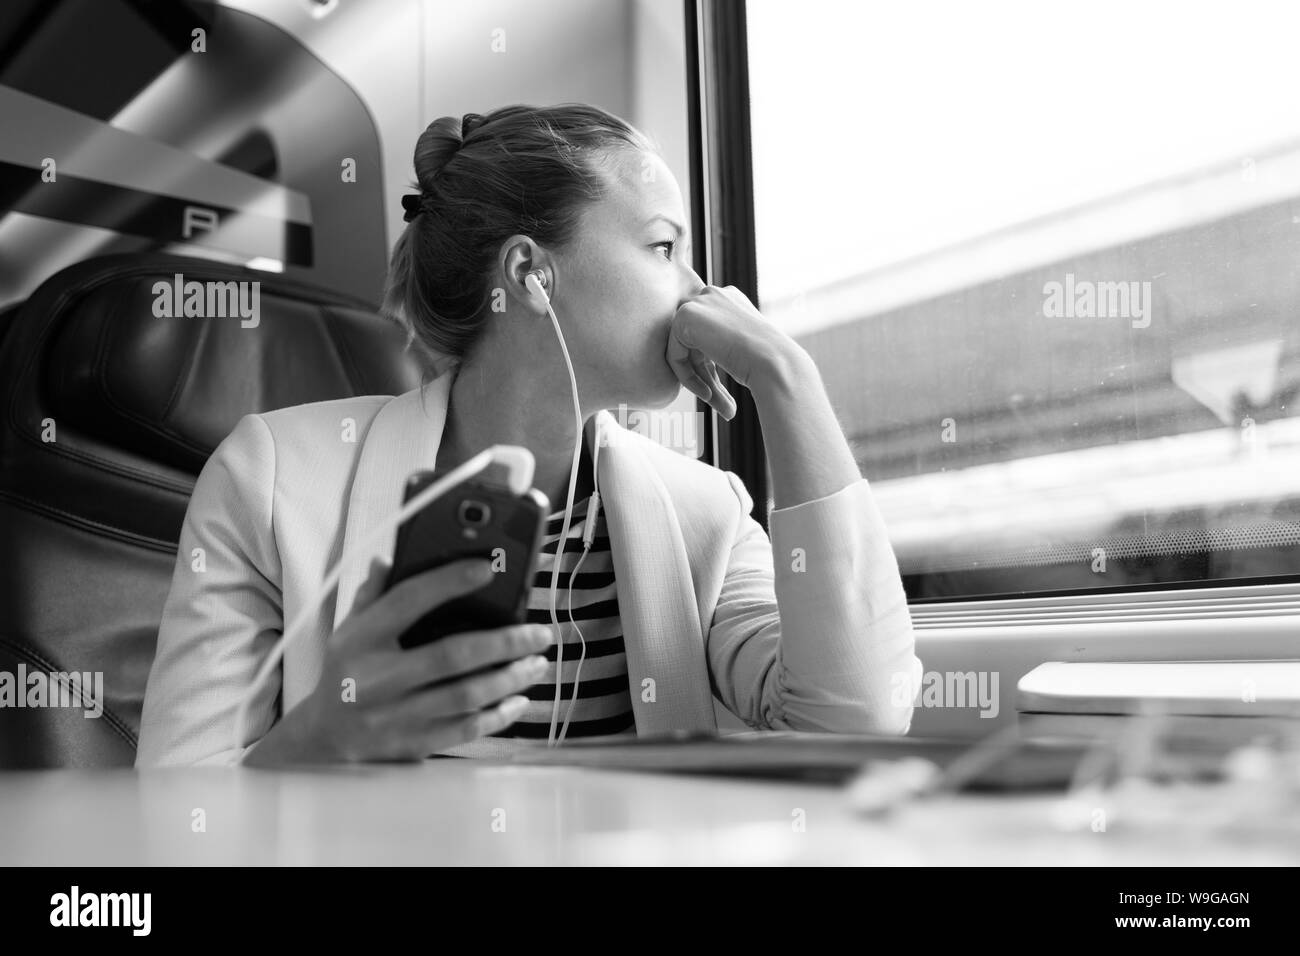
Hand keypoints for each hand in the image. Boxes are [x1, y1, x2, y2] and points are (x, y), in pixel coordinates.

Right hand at [244, 556, 552, 764]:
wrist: (323, 739)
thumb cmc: (348, 672)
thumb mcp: (350, 629)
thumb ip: (374, 593)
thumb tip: (392, 557)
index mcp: (359, 641)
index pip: (406, 602)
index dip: (448, 582)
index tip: (487, 568)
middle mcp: (376, 679)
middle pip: (451, 655)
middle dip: (505, 642)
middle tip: (540, 632)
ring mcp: (395, 716)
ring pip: (466, 696)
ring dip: (510, 678)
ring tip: (538, 663)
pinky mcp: (412, 745)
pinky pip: (464, 730)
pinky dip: (498, 715)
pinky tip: (519, 699)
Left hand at [666, 284, 799, 419]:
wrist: (775, 363)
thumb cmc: (769, 363)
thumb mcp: (743, 349)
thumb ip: (719, 347)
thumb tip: (696, 361)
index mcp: (730, 299)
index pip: (707, 335)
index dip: (710, 367)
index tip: (721, 393)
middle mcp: (713, 294)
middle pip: (693, 343)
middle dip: (704, 376)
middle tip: (724, 406)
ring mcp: (699, 302)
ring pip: (684, 351)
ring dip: (698, 381)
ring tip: (722, 408)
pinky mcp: (685, 317)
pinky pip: (675, 355)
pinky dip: (687, 378)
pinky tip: (707, 393)